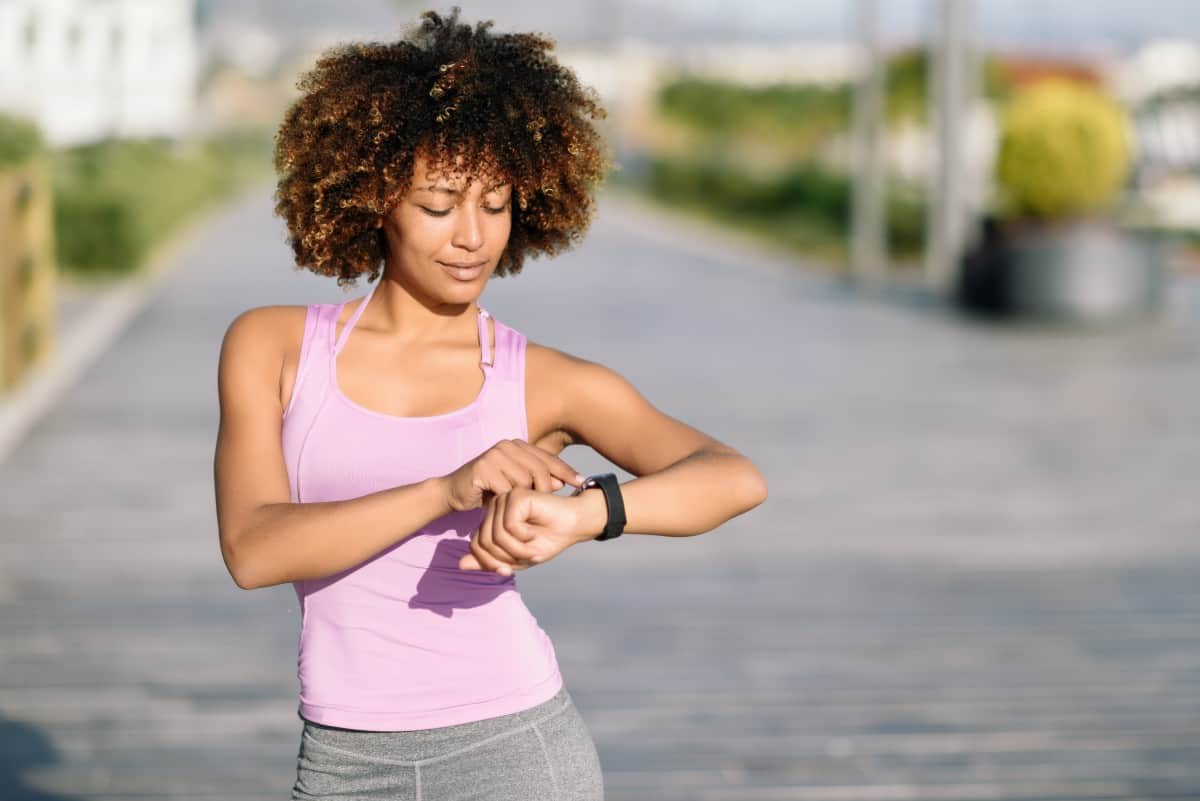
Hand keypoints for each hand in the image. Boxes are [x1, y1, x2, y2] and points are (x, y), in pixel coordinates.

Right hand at [440, 439, 585, 512]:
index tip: (581, 482)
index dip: (565, 470)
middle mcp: (506, 446)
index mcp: (516, 446)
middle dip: (547, 489)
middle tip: (548, 506)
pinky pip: (507, 489)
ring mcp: (494, 455)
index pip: (547, 458)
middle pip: (539, 469)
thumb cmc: (487, 490)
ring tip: (525, 510)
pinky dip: (509, 501)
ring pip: (524, 480)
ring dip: (526, 498)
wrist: (452, 493)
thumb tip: (561, 483)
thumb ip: (536, 481)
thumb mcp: (515, 485)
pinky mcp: (483, 468)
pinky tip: (508, 510)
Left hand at [459, 487, 596, 574]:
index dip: (490, 562)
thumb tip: (460, 565)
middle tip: (526, 559)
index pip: (476, 545)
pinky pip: (509, 526)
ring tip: (533, 550)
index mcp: (493, 519)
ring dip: (516, 550)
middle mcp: (496, 507)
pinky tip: (535, 533)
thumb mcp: (516, 557)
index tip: (507, 570)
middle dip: (504, 558)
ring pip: (495, 535)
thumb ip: (490, 561)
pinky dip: (523, 538)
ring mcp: (505, 499)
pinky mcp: (516, 496)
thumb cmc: (548, 540)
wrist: (574, 525)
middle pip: (483, 541)